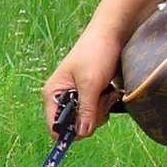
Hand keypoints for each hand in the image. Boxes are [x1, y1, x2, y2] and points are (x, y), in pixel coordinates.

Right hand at [42, 20, 124, 139]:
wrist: (113, 33)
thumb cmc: (96, 52)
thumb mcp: (91, 82)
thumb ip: (86, 109)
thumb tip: (81, 133)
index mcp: (53, 94)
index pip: (55, 126)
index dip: (69, 131)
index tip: (87, 125)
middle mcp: (63, 98)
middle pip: (74, 126)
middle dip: (91, 117)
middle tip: (101, 98)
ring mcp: (77, 98)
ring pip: (88, 120)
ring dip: (101, 110)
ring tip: (107, 91)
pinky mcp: (90, 96)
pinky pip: (96, 112)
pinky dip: (105, 105)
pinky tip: (110, 92)